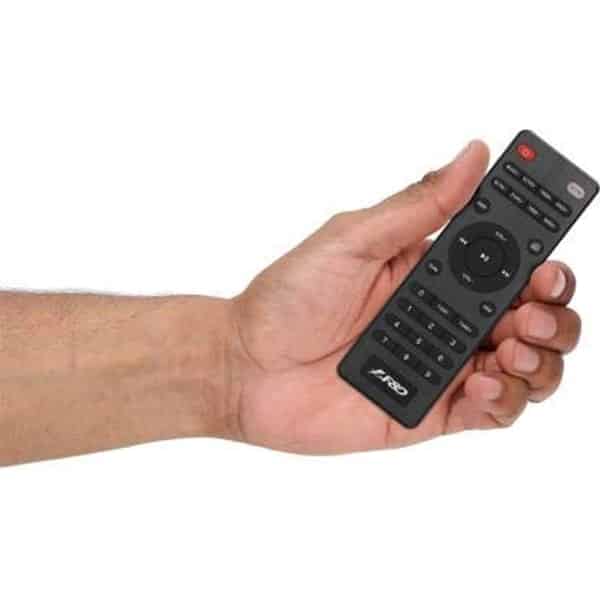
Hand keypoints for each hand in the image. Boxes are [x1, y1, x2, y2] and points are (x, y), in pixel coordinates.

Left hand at [231, 141, 580, 452]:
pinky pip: (491, 413)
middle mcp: (443, 318)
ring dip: (540, 357)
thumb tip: (472, 155)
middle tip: (528, 310)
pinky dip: (504, 401)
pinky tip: (483, 384)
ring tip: (511, 346)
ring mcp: (440, 366)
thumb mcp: (351, 239)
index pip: (508, 263)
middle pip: (530, 316)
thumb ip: (417, 205)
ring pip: (524, 366)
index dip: (540, 262)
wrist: (245, 368)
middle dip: (551, 312)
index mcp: (431, 272)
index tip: (548, 262)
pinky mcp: (430, 410)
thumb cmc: (286, 300)